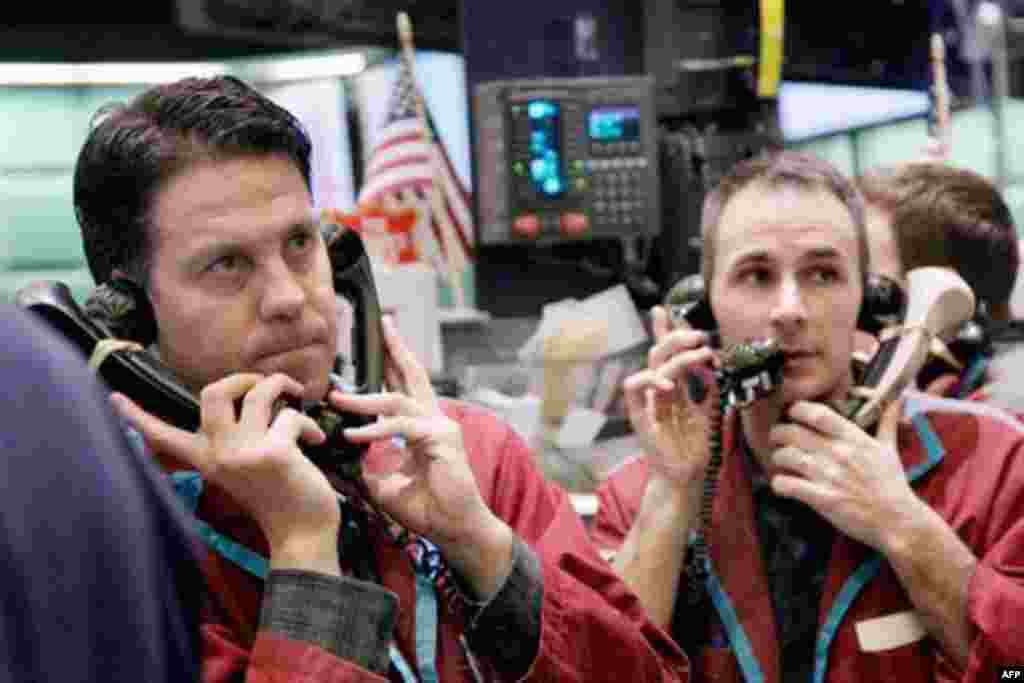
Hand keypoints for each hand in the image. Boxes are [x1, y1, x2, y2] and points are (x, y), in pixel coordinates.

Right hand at [111, 373, 339, 572]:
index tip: (112, 399)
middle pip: (212, 393)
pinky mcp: (274, 453)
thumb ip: (234, 441)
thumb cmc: (279, 499)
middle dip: (243, 377)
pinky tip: (315, 441)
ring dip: (282, 385)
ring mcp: (244, 454)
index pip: (163, 437)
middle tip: (264, 383)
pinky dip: (309, 424)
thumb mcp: (243, 470)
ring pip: (257, 392)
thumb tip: (246, 398)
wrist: (303, 535)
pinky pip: (292, 415)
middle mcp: (219, 455)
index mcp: (206, 461)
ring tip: (297, 396)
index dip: (138, 417)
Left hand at [331, 316, 513, 598]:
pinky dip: (376, 429)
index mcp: (424, 426)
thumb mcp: (387, 484)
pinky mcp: (441, 439)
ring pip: (397, 400)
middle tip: (383, 323)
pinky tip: (355, 434)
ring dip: (364, 397)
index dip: (392, 364)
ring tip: (337, 397)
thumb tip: (345, 457)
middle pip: (413, 375)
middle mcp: (435, 419)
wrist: (455, 529)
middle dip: (396, 348)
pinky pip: (401, 427)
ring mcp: (440, 427)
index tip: (377, 343)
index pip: (405, 387)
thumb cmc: (428, 508)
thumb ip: (371, 465)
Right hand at [623, 305, 715, 488]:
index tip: (666, 310)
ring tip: (700, 355)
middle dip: (676, 336)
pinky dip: (649, 380)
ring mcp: (648, 403)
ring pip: (653, 365)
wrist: (688, 478)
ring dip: (676, 355)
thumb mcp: (711, 415)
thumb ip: (712, 393)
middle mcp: (659, 392)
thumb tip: (718, 368)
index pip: (666, 354)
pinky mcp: (641, 418)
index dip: (665, 331)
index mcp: (673, 389)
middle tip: (700, 336)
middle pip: (658, 352)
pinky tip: (669, 384)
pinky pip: (633, 390)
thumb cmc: (696, 450)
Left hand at [768, 398, 924, 551]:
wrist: (897, 521)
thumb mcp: (890, 449)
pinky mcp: (822, 499)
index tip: (792, 413)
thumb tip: (897, 398)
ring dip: (777, 457)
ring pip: (786, 456)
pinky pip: (788, 485)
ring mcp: (829, 476)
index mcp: (854, 439)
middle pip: (793, 432)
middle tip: (777, 438)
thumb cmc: (892, 484)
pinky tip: (782, 484)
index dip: (798, 409)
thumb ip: (887, 420)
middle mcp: (838, 453)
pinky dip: (779, 483)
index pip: (818, 414)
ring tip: (780, 461)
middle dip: (778, 433)